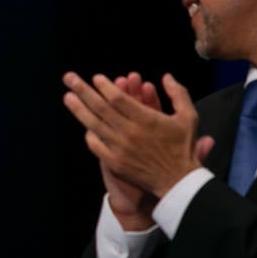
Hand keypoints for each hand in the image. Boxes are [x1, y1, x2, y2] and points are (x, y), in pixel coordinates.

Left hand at [62, 71, 211, 197]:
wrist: (178, 181)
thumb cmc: (183, 148)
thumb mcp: (189, 117)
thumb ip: (178, 94)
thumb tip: (166, 76)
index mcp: (146, 119)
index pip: (118, 99)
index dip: (106, 86)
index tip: (96, 78)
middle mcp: (130, 132)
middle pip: (101, 108)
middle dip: (83, 90)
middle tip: (69, 78)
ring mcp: (120, 148)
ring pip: (94, 125)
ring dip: (79, 110)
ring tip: (67, 97)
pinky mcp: (115, 162)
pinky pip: (96, 145)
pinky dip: (89, 134)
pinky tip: (85, 125)